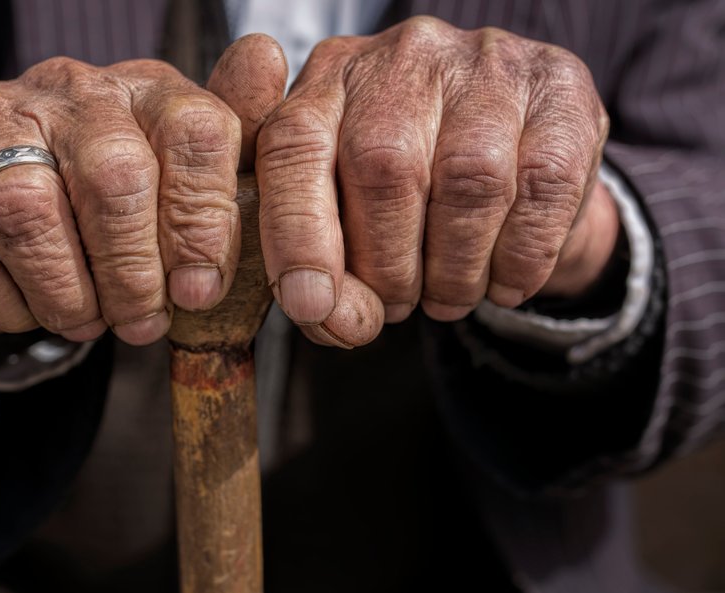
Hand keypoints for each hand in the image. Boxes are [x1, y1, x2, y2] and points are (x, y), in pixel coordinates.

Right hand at [0, 36, 285, 345]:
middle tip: (142, 322)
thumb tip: (268, 60)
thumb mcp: (185, 176)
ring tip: (87, 321)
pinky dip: (3, 302)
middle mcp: (71, 92)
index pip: (194, 133)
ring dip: (66, 293)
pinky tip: (28, 307)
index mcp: (147, 90)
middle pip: (113, 177)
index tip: (198, 291)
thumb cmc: (118, 190)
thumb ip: (228, 150)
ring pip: (29, 213)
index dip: (202, 224)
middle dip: (132, 273)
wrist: (9, 183)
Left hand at [255, 16, 613, 346]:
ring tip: (448, 299)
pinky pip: (543, 185)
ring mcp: (485, 63)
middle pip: (383, 168)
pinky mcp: (558, 87)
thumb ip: (320, 263)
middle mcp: (402, 57)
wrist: (512, 154)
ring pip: (468, 180)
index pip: (293, 149)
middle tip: (397, 306)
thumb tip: (329, 318)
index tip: (311, 305)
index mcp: (327, 83)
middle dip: (388, 266)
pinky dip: (521, 256)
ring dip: (457, 269)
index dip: (297, 236)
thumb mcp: (345, 213)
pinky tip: (506, 282)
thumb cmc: (407, 192)